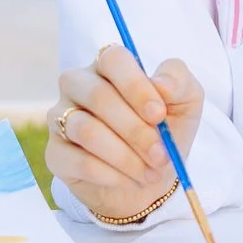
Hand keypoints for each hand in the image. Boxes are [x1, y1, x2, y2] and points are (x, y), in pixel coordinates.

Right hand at [44, 44, 203, 222]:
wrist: (150, 183)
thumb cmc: (164, 134)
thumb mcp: (186, 105)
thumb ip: (179, 82)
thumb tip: (162, 85)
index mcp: (109, 67)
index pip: (113, 59)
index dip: (135, 86)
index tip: (158, 115)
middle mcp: (78, 85)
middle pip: (97, 96)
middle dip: (135, 131)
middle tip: (161, 155)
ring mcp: (61, 118)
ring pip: (86, 130)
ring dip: (125, 157)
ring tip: (149, 173)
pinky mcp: (56, 153)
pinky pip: (79, 161)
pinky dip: (111, 175)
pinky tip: (129, 180)